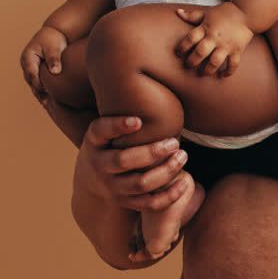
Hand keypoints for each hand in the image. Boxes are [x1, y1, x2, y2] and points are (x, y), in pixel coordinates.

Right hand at [19, 26, 67, 100]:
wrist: (53, 33)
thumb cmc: (53, 39)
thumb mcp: (54, 47)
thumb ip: (54, 59)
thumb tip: (55, 72)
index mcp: (28, 58)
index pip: (32, 75)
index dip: (40, 85)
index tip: (49, 93)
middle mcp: (26, 64)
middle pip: (31, 82)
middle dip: (39, 93)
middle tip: (48, 105)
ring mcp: (29, 68)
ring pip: (33, 84)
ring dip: (39, 94)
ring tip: (47, 106)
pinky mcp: (35, 71)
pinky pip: (37, 83)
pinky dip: (42, 91)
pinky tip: (49, 100)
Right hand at [74, 116, 194, 211]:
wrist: (91, 182)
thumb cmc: (107, 145)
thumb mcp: (104, 130)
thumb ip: (119, 116)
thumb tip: (145, 75)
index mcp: (94, 142)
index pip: (101, 131)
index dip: (117, 125)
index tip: (137, 120)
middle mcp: (100, 166)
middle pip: (125, 160)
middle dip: (152, 151)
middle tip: (174, 141)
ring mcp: (112, 187)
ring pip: (140, 183)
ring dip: (165, 171)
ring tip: (182, 156)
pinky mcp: (126, 203)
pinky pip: (150, 203)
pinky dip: (169, 194)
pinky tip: (186, 181)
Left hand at [175, 3, 252, 75]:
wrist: (246, 12)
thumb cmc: (224, 13)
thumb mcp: (207, 12)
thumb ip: (192, 15)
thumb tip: (178, 12)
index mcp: (206, 28)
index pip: (191, 38)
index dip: (182, 47)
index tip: (179, 53)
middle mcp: (215, 38)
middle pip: (201, 52)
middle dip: (192, 61)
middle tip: (188, 65)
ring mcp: (227, 45)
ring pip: (215, 61)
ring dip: (208, 70)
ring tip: (203, 73)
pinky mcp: (237, 50)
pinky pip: (233, 64)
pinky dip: (228, 71)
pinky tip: (222, 76)